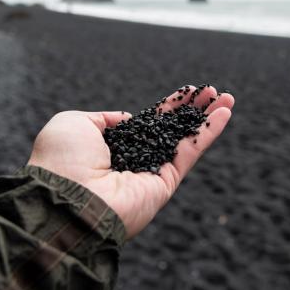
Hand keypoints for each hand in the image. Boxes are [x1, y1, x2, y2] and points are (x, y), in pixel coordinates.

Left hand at [28, 85, 233, 237]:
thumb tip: (127, 119)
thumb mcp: (73, 124)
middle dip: (193, 110)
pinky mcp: (164, 185)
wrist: (64, 198)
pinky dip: (208, 135)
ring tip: (227, 97)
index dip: (169, 106)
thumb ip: (102, 118)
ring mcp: (150, 173)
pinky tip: (224, 114)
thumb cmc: (62, 159)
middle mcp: (133, 160)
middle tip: (213, 91)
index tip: (188, 91)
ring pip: (185, 140)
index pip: (148, 122)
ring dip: (207, 119)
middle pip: (171, 129)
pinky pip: (189, 154)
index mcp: (110, 147)